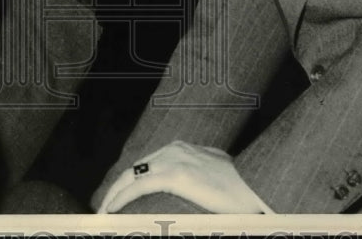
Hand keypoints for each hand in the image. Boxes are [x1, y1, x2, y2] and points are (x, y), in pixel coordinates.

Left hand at [96, 141, 269, 213]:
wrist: (258, 185)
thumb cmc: (243, 186)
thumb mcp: (216, 174)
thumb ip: (200, 175)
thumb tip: (196, 188)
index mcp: (182, 148)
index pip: (147, 164)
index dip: (130, 181)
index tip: (119, 197)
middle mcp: (174, 149)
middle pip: (135, 169)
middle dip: (116, 188)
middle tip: (104, 208)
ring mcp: (174, 159)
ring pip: (132, 176)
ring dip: (114, 194)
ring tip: (103, 213)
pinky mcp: (176, 174)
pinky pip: (139, 186)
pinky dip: (121, 197)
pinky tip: (111, 210)